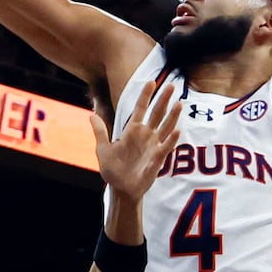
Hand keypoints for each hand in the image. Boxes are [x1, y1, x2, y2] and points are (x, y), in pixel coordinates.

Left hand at [92, 80, 179, 200]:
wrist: (121, 189)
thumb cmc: (113, 170)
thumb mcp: (103, 149)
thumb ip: (100, 132)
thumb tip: (92, 115)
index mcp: (132, 131)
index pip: (141, 108)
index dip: (146, 95)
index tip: (152, 81)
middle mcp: (145, 136)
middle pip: (157, 114)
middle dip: (163, 100)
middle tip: (171, 85)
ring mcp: (153, 146)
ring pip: (165, 127)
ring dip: (172, 116)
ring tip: (179, 104)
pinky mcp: (157, 159)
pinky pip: (165, 147)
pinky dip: (171, 139)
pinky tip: (177, 131)